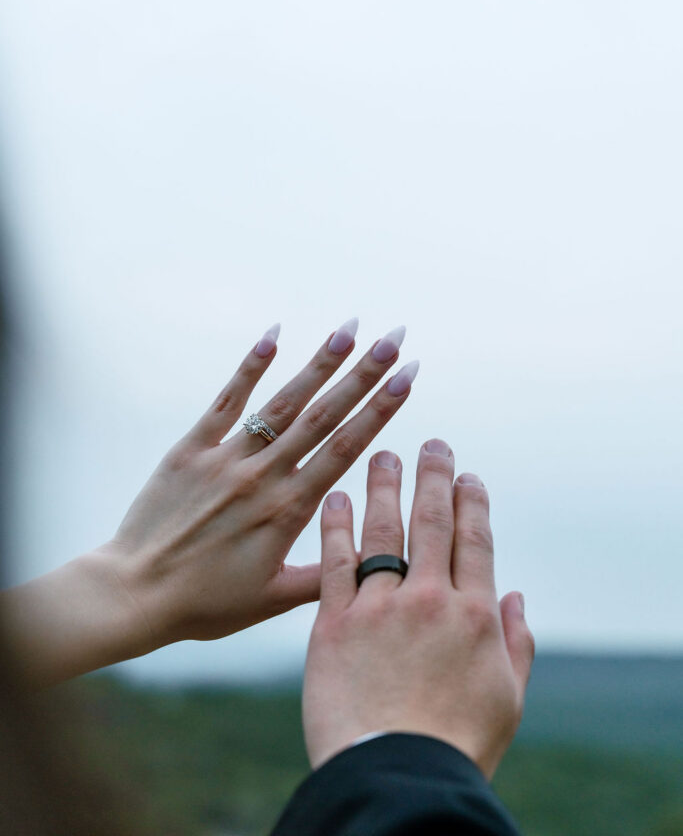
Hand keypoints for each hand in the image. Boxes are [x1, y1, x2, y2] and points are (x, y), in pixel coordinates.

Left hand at [1, 320, 418, 687]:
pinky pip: (225, 400)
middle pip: (323, 415)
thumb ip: (324, 577)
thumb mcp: (272, 600)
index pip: (345, 448)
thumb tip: (375, 564)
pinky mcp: (191, 449)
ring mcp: (226, 458)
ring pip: (282, 402)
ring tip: (350, 328)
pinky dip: (250, 366)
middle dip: (364, 374)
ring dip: (318, 363)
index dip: (380, 410)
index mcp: (288, 510)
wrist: (134, 593)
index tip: (408, 378)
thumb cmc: (204, 605)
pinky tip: (274, 333)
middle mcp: (262, 476)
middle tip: (396, 339)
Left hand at [302, 440, 534, 779]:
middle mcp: (428, 599)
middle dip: (433, 478)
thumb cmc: (455, 744)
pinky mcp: (334, 624)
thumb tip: (514, 595)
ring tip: (383, 455)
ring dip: (384, 488)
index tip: (467, 476)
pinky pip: (335, 562)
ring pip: (383, 531)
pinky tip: (337, 499)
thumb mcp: (507, 698)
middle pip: (431, 524)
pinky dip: (337, 526)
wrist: (394, 776)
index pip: (474, 541)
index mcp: (473, 615)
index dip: (471, 503)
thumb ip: (515, 642)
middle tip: (431, 444)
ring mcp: (379, 607)